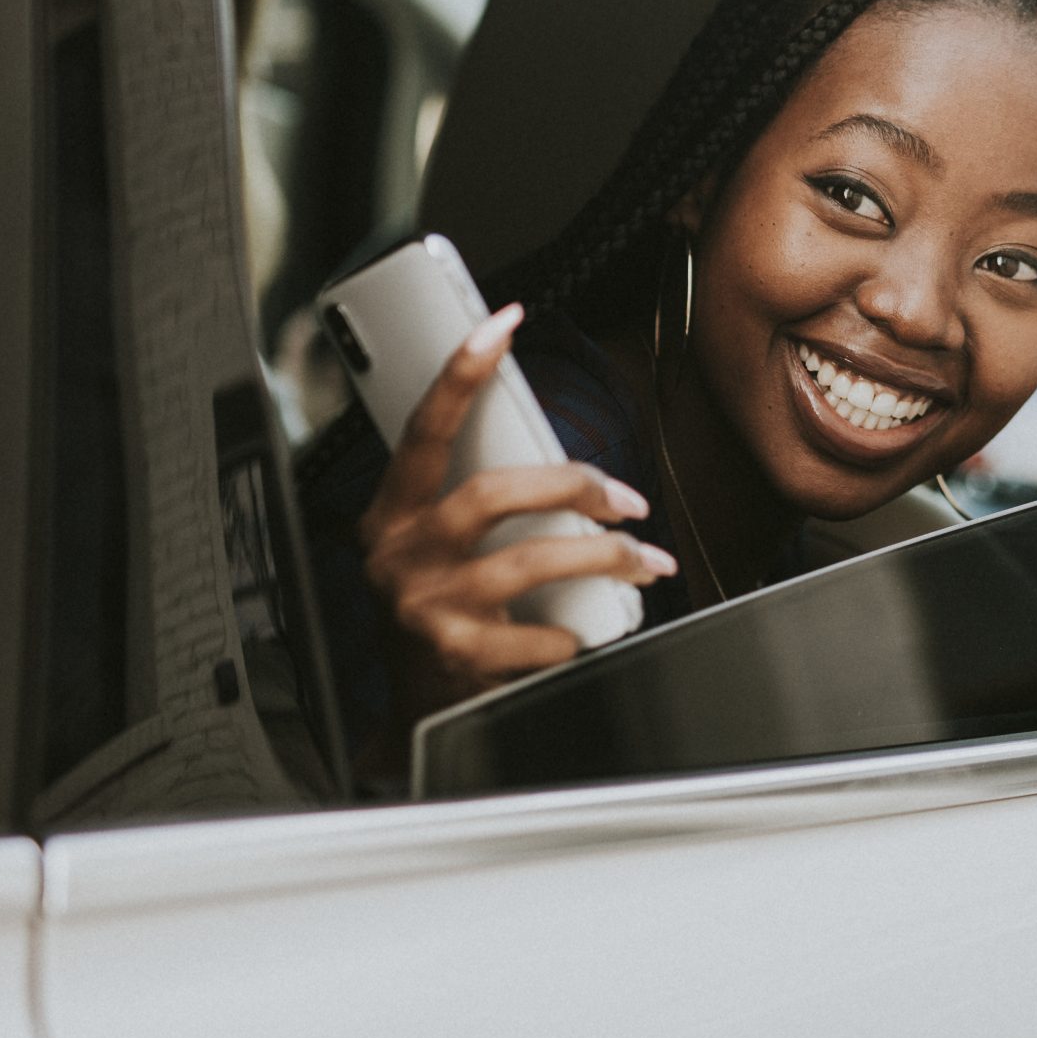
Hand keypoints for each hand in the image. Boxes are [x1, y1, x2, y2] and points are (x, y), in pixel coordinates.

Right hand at [357, 303, 676, 701]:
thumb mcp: (440, 550)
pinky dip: (572, 632)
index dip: (461, 373)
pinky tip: (582, 632)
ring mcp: (421, 605)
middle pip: (493, 493)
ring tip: (643, 561)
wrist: (414, 715)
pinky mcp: (449, 654)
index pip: (424, 429)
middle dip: (575, 486)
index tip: (502, 322)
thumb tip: (566, 471)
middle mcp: (398, 553)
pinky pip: (535, 632)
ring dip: (603, 557)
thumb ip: (480, 503)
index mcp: (394, 513)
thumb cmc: (441, 611)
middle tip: (628, 500)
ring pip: (530, 560)